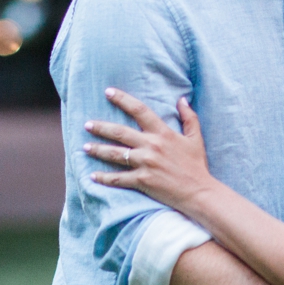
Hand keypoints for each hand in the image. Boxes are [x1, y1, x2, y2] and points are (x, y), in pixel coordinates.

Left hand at [85, 90, 216, 212]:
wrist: (199, 192)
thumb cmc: (197, 165)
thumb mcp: (196, 138)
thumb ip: (189, 117)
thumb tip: (182, 99)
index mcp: (163, 133)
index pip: (139, 110)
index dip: (122, 99)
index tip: (108, 92)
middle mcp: (151, 146)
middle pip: (120, 132)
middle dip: (101, 127)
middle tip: (87, 124)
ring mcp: (145, 164)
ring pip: (115, 154)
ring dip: (98, 150)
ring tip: (85, 147)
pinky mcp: (142, 181)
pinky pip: (118, 178)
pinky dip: (104, 178)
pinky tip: (93, 176)